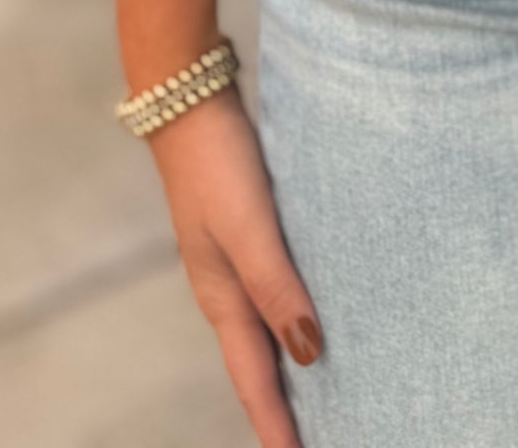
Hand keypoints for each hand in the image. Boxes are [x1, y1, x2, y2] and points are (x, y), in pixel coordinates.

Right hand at [146, 82, 321, 447]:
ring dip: (289, 366)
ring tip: (327, 394)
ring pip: (266, 329)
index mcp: (223, 298)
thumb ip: (277, 288)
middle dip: (284, 409)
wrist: (190, 102)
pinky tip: (315, 314)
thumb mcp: (249, 228)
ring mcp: (234, 261)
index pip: (255, 379)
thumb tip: (309, 353)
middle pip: (258, 365)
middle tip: (318, 439)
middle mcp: (227, 289)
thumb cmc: (218, 165)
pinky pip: (273, 292)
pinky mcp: (248, 232)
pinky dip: (291, 318)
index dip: (277, 425)